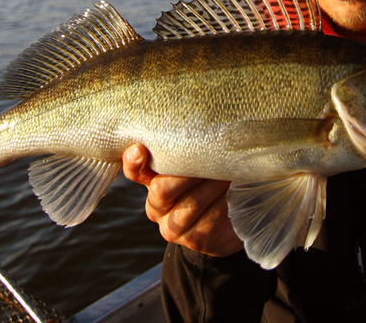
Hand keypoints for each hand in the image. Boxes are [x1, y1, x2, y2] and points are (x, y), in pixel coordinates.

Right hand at [122, 144, 243, 256]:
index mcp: (152, 182)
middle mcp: (156, 206)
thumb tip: (201, 126)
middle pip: (162, 189)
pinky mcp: (193, 239)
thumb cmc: (213, 182)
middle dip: (189, 173)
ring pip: (189, 203)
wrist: (230, 222)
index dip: (134, 162)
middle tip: (211, 158)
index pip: (136, 172)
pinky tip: (231, 195)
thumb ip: (191, 151)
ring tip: (229, 173)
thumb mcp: (200, 164)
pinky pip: (208, 219)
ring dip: (213, 186)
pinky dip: (223, 204)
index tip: (140, 149)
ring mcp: (172, 226)